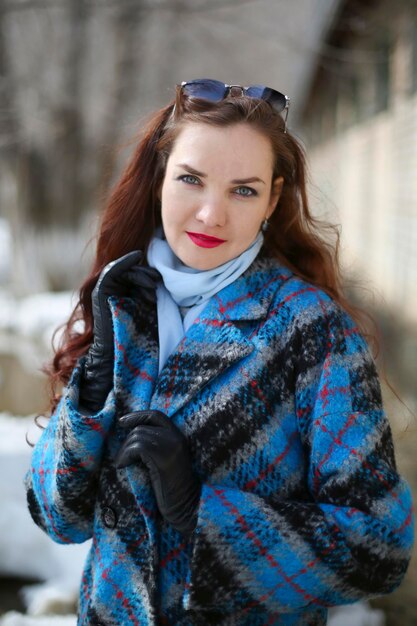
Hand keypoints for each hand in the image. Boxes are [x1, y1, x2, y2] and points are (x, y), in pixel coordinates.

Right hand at [79, 251, 160, 413]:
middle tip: (158, 282)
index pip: (139, 276)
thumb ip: (155, 296)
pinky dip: (124, 261)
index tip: (163, 281)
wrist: (119, 355)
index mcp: (127, 296)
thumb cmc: (139, 338)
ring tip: (152, 286)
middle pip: (132, 272)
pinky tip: (137, 257)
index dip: (151, 275)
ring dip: (141, 274)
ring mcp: (107, 291)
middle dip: (147, 274)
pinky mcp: (100, 292)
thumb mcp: (152, 313)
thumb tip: (170, 282)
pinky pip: (111, 270)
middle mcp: (116, 292)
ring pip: (125, 271)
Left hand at [116, 410, 200, 534]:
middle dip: (126, 441)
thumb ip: (156, 446)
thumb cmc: (172, 489)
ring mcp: (171, 446)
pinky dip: (124, 456)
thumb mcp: (165, 461)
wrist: (186, 506)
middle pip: (142, 428)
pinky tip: (122, 466)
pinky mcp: (163, 457)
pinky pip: (136, 448)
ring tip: (121, 464)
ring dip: (123, 451)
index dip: (137, 416)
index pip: (156, 415)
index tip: (122, 421)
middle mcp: (176, 437)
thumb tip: (130, 435)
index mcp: (179, 436)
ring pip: (137, 437)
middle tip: (121, 459)